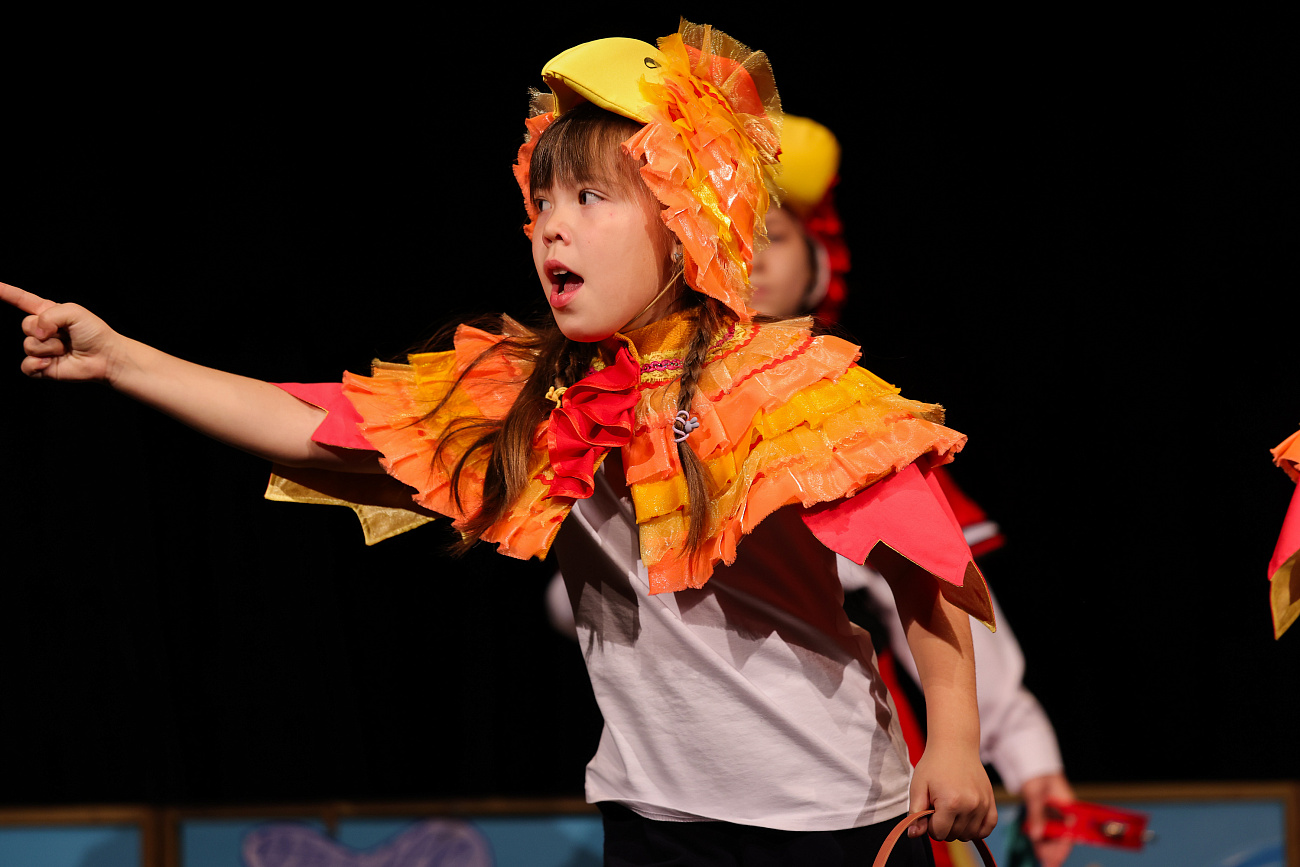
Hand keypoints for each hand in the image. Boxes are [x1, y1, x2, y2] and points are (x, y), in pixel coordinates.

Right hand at [1, 281, 120, 380]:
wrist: (105, 357)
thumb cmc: (93, 332)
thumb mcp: (73, 312)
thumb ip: (50, 315)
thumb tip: (37, 334)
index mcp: (48, 313)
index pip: (22, 300)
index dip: (7, 293)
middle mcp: (42, 330)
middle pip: (25, 325)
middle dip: (44, 330)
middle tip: (65, 335)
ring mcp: (41, 349)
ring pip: (28, 346)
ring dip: (49, 348)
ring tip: (66, 349)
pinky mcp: (42, 366)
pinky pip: (26, 366)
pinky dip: (37, 364)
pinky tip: (51, 363)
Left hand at [908, 742, 997, 841]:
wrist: (955, 746)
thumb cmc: (934, 765)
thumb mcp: (918, 786)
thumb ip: (916, 813)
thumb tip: (914, 835)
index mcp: (950, 803)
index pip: (938, 833)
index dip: (929, 825)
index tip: (928, 810)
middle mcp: (970, 806)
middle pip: (954, 836)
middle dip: (943, 826)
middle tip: (939, 807)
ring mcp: (983, 804)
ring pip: (969, 835)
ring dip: (958, 828)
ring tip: (951, 810)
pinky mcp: (991, 802)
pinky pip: (988, 828)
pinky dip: (977, 829)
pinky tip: (967, 819)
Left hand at [1020, 772, 1074, 866]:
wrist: (1032, 765)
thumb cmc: (1038, 775)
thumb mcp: (1035, 794)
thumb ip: (1036, 815)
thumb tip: (1036, 835)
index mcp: (1070, 807)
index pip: (1071, 832)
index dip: (1063, 847)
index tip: (1056, 858)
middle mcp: (1065, 813)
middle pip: (1063, 836)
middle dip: (1055, 851)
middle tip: (1047, 863)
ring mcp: (1056, 814)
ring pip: (1055, 836)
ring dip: (1049, 848)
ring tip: (1043, 860)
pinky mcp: (1047, 815)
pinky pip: (1046, 830)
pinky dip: (1042, 840)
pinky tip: (1039, 850)